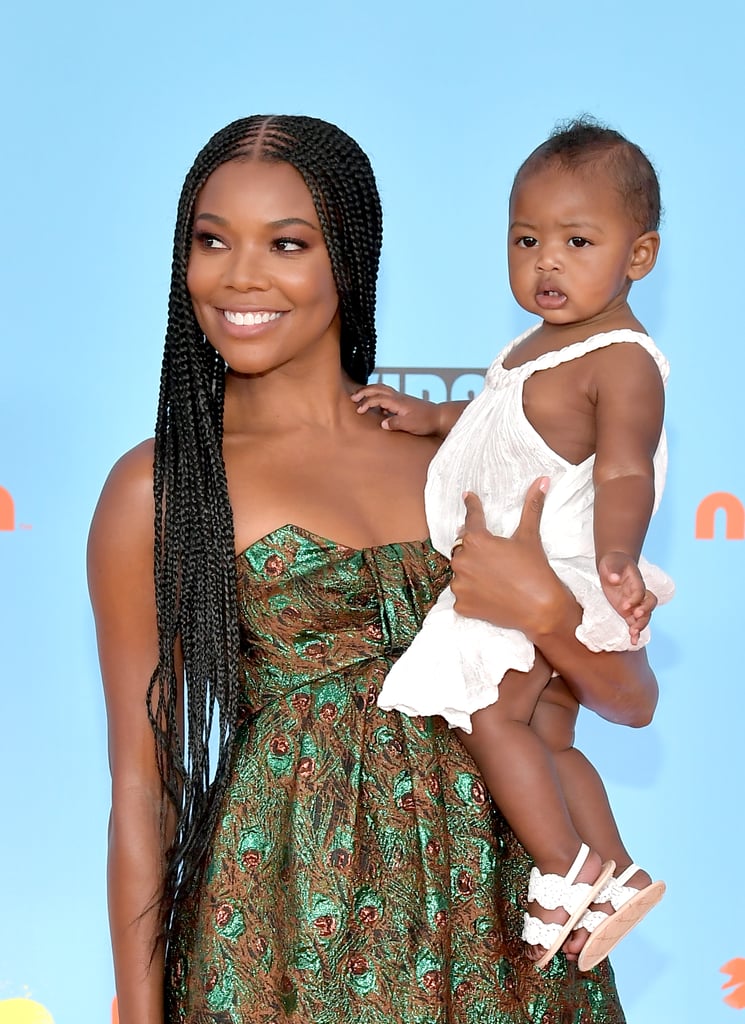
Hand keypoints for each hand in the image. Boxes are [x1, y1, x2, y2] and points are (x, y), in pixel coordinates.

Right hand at [350, 384, 440, 434]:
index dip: (366, 403)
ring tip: (360, 396)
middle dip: (364, 391)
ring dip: (370, 391)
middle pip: (377, 388)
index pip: (377, 398)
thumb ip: (395, 423)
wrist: (439, 417)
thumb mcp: (410, 425)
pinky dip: (377, 395)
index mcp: (398, 402)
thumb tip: (382, 424)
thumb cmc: (426, 421)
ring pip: (382, 389)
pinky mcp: (403, 402)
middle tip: (352, 397)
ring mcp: (400, 398)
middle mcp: (398, 397)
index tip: (358, 410)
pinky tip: (376, 405)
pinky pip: (386, 394)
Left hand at [450, 478, 572, 638]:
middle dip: (473, 546)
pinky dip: (471, 592)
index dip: (472, 505)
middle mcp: (462, 561)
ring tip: (492, 575)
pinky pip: (462, 594)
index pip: (471, 518)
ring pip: (461, 571)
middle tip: (489, 550)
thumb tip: (542, 480)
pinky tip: (488, 592)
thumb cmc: (535, 571)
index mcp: (476, 540)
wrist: (541, 610)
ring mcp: (459, 585)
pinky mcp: (461, 605)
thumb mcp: (530, 537)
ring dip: (471, 570)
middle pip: (463, 547)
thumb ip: (531, 507)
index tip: (468, 497)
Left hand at [598, 552, 656, 643]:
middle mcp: (639, 594)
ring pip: (644, 616)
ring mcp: (635, 604)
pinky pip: (634, 623)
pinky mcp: (628, 612)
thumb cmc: (613, 563)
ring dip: (640, 625)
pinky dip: (635, 633)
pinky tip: (633, 642)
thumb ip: (613, 570)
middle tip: (634, 616)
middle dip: (644, 612)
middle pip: (649, 605)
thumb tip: (613, 579)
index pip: (640, 592)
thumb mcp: (611, 563)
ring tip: (633, 632)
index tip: (624, 605)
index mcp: (637, 582)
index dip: (635, 599)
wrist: (613, 566)